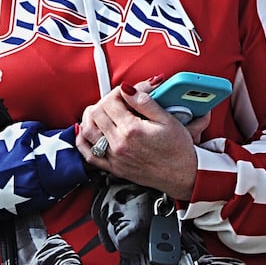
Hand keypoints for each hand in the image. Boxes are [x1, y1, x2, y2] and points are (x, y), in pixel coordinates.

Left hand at [80, 80, 198, 198]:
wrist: (182, 176)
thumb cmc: (178, 150)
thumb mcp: (167, 120)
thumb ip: (145, 102)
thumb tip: (128, 89)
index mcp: (132, 129)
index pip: (111, 101)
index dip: (117, 92)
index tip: (127, 93)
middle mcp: (119, 143)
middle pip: (96, 113)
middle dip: (105, 102)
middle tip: (118, 101)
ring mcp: (113, 156)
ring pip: (88, 130)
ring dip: (91, 117)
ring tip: (103, 112)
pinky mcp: (113, 167)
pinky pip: (88, 154)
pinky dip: (83, 140)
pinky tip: (86, 131)